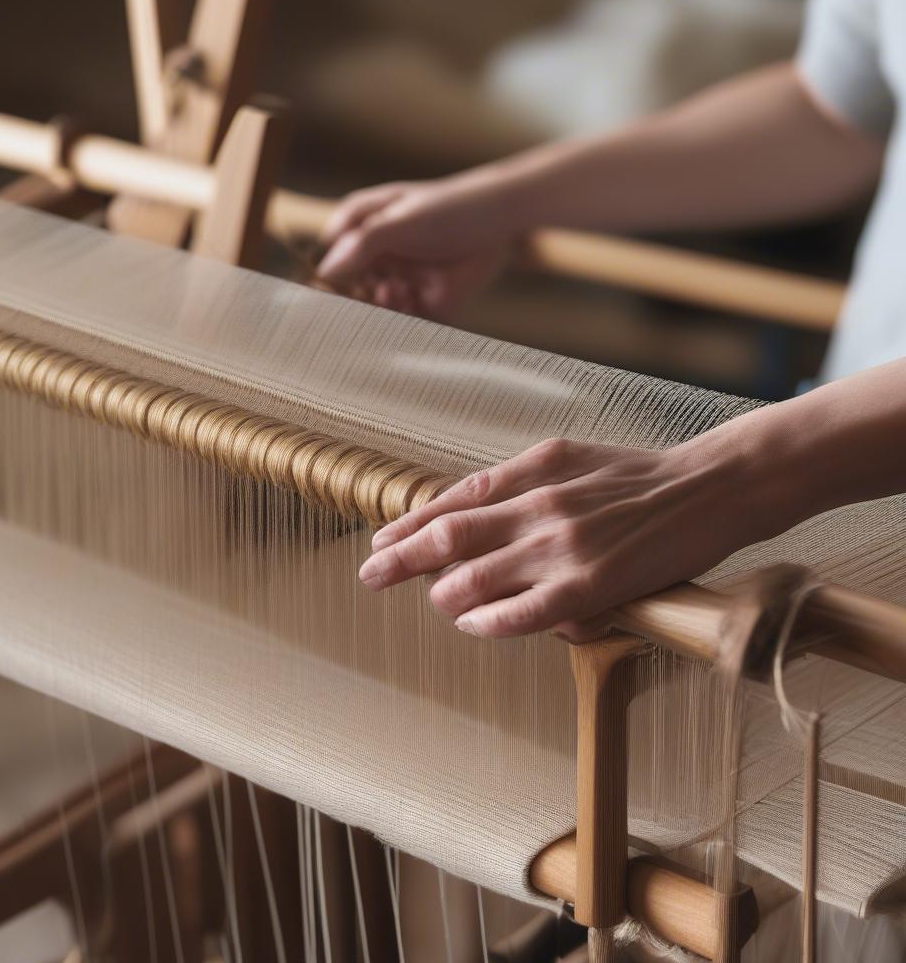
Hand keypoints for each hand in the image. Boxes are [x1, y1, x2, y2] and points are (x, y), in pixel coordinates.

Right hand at [317, 175, 519, 319]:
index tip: (320, 299)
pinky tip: (407, 299)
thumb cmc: (447, 207)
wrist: (501, 220)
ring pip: (377, 314)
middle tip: (361, 298)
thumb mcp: (399, 220)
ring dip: (378, 309)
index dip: (323, 286)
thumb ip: (362, 243)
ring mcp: (402, 286)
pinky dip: (401, 321)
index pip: (329, 269)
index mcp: (361, 238)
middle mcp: (378, 265)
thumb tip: (326, 273)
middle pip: (350, 299)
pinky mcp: (426, 307)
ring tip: (392, 291)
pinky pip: (406, 326)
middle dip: (353, 304)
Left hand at [358, 437, 766, 639]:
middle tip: (370, 574)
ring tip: (438, 602)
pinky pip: (521, 614)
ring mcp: (561, 548)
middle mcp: (539, 506)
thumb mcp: (570, 456)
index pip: (454, 500)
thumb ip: (517, 480)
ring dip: (443, 595)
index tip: (381, 539)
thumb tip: (467, 506)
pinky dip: (488, 622)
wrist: (710, 486)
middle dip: (400, 558)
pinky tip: (473, 625)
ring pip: (474, 578)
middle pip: (448, 537)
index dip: (410, 523)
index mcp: (533, 470)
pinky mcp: (589, 586)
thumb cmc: (638, 475)